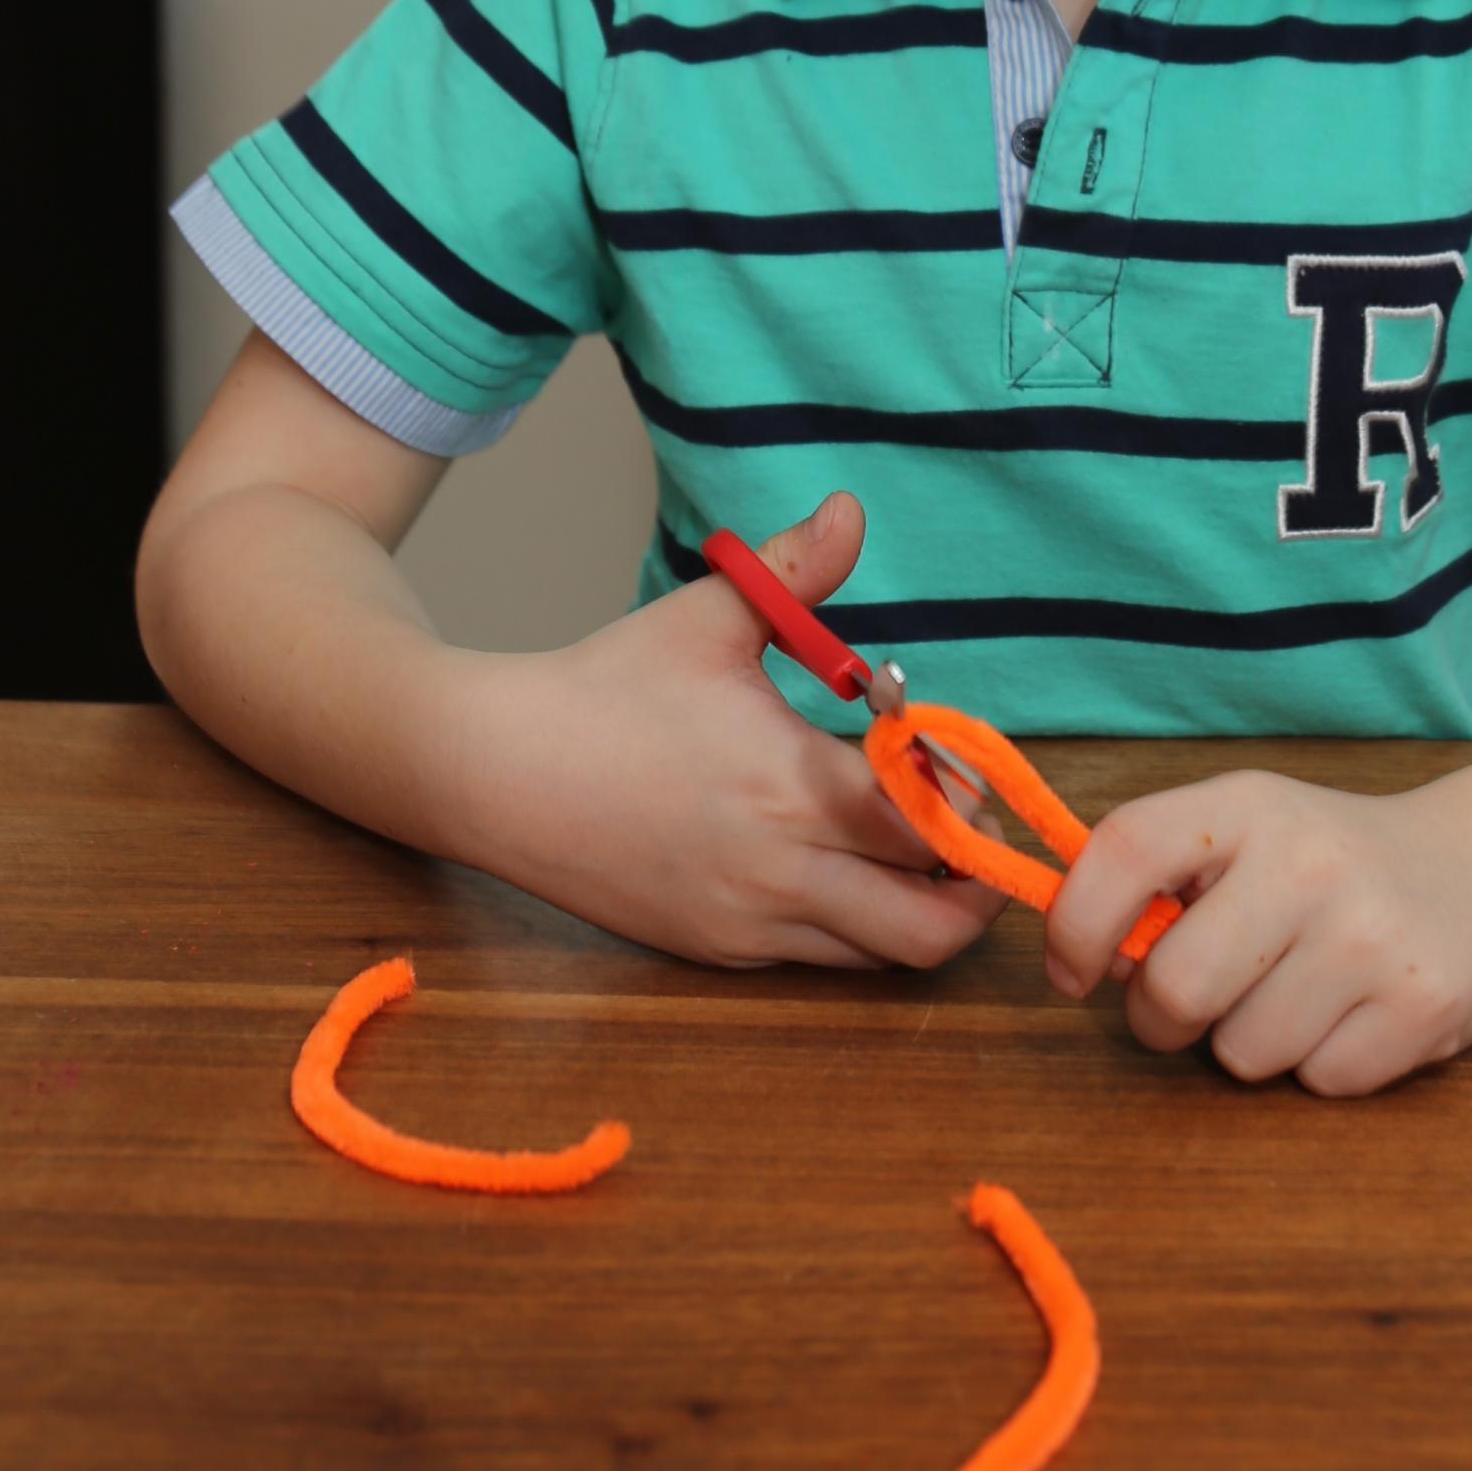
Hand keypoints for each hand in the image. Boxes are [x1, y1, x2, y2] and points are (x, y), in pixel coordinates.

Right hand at [460, 494, 1001, 975]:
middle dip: (972, 889)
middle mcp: (782, 873)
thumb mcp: (709, 616)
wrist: (497, 773)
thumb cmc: (606, 689)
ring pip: (881, 959)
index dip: (968, 807)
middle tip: (974, 842)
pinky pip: (818, 962)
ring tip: (915, 858)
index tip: (964, 773)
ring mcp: (749, 924)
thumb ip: (795, 569)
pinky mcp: (718, 950)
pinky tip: (839, 869)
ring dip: (917, 915)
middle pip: (930, 927)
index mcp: (794, 786)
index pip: (933, 828)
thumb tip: (853, 508)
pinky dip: (852, 928)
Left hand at [1042, 764, 1471, 1097]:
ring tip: (1298, 990)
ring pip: (1243, 1053)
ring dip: (1252, 1042)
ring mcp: (1373, 938)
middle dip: (1163, 1018)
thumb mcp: (1246, 832)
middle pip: (1176, 988)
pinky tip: (1352, 1012)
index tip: (1074, 972)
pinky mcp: (1423, 1008)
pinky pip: (1317, 1082)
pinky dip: (1321, 1063)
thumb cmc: (1326, 864)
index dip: (1076, 924)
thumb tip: (1094, 958)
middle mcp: (1312, 862)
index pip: (1126, 849)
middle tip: (1196, 999)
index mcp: (1250, 806)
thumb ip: (1162, 880)